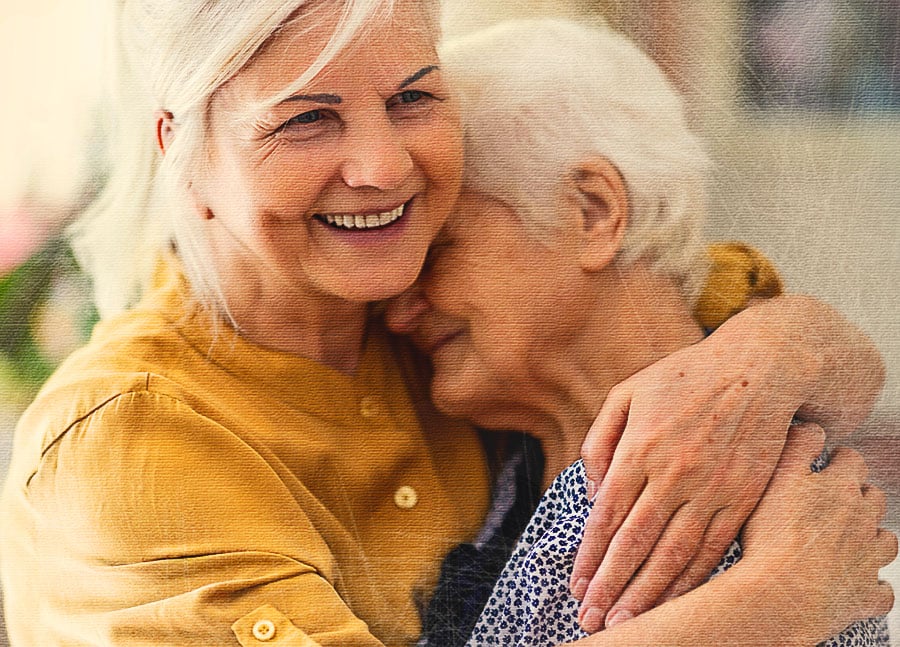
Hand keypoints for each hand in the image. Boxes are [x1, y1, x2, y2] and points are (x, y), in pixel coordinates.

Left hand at [572, 338, 807, 631]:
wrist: (758, 368)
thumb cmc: (684, 378)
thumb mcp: (626, 393)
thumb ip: (599, 441)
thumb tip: (590, 492)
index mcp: (638, 449)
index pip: (606, 516)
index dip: (589, 557)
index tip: (576, 586)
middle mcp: (672, 474)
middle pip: (634, 544)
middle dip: (609, 587)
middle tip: (589, 619)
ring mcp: (711, 489)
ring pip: (673, 555)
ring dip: (646, 594)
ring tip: (623, 623)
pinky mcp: (742, 498)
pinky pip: (713, 549)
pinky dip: (691, 580)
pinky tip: (673, 602)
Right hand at [740, 424, 896, 641]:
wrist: (782, 595)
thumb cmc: (772, 535)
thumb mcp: (776, 477)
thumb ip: (797, 446)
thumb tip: (813, 426)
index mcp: (842, 488)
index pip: (852, 461)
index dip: (839, 460)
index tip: (825, 463)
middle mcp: (864, 520)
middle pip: (874, 498)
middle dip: (859, 495)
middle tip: (833, 500)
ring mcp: (869, 559)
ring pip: (885, 541)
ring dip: (872, 537)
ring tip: (848, 539)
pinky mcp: (865, 595)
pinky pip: (881, 590)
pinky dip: (872, 584)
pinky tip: (856, 582)